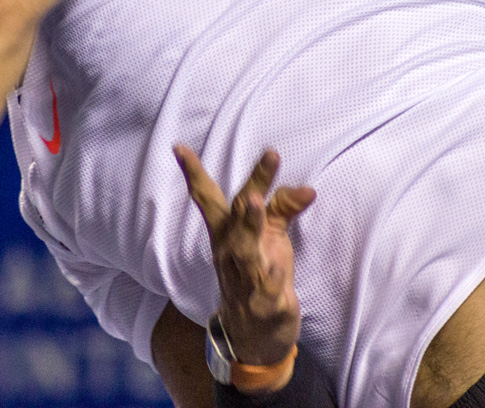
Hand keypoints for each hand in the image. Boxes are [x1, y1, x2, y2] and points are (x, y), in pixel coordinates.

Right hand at [173, 146, 315, 366]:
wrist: (254, 337)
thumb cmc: (260, 275)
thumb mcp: (272, 237)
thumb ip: (283, 208)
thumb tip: (305, 188)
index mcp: (227, 233)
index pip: (207, 198)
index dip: (193, 173)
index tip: (178, 147)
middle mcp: (230, 252)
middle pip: (237, 215)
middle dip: (253, 184)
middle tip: (270, 154)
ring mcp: (245, 278)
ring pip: (244, 249)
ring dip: (250, 224)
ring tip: (255, 202)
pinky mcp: (264, 303)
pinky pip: (267, 288)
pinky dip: (274, 279)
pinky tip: (281, 272)